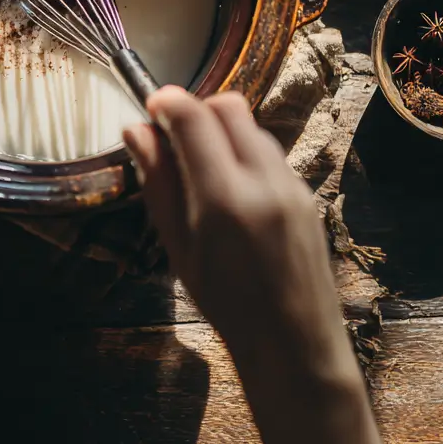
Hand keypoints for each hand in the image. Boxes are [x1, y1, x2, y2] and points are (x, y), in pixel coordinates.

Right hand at [123, 86, 387, 443]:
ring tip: (203, 170)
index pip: (193, 118)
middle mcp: (264, 181)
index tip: (151, 105)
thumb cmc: (224, 302)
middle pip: (228, 107)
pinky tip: (233, 190)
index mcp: (224, 198)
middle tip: (175, 139)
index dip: (167, 101)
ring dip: (222, 131)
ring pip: (252, 126)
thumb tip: (135, 131)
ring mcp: (291, 184)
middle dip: (197, 110)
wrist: (293, 342)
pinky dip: (245, 153)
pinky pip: (271, 152)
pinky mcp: (306, 192)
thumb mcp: (178, 246)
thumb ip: (158, 182)